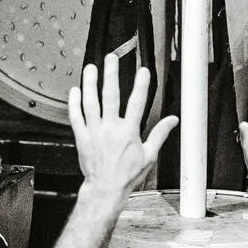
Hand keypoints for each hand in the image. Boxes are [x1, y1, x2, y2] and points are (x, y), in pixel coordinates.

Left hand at [68, 60, 176, 204]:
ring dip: (90, 84)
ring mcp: (94, 132)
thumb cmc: (127, 175)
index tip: (143, 71)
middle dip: (111, 75)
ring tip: (91, 68)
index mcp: (128, 133)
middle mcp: (110, 129)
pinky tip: (75, 90)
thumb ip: (160, 134)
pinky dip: (74, 103)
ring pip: (91, 103)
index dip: (141, 86)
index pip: (136, 103)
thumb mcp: (149, 156)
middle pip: (110, 97)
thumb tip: (172, 121)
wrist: (106, 189)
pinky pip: (76, 117)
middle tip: (111, 59)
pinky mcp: (81, 138)